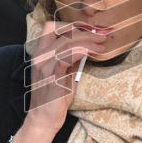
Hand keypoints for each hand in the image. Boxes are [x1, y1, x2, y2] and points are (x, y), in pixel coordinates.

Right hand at [13, 21, 105, 142]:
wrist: (44, 118)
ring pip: (67, 42)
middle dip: (86, 31)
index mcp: (40, 52)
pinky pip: (67, 56)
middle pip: (63, 32)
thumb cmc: (54, 96)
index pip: (52, 26)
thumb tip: (87, 45)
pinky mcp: (52, 77)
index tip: (90, 28)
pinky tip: (93, 52)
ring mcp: (44, 66)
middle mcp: (39, 56)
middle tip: (102, 35)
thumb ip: (71, 58)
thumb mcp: (63, 72)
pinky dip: (81, 51)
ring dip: (88, 41)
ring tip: (102, 45)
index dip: (72, 24)